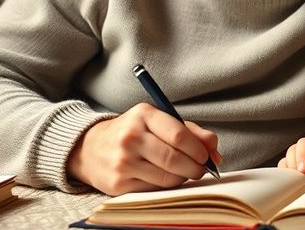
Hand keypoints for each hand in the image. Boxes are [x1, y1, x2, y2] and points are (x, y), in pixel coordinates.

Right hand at [67, 103, 220, 195]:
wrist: (90, 148)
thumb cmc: (132, 132)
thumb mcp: (158, 121)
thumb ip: (190, 131)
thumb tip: (214, 150)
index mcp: (143, 115)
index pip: (179, 135)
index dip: (199, 150)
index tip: (206, 156)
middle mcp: (130, 137)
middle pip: (174, 159)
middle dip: (195, 167)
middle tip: (201, 169)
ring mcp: (123, 162)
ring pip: (167, 178)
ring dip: (182, 178)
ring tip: (183, 172)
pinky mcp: (118, 184)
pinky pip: (154, 190)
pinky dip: (166, 187)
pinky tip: (165, 178)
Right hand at [277, 130, 304, 174]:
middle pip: (303, 142)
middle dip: (302, 156)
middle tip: (304, 170)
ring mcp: (301, 148)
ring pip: (292, 150)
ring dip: (293, 163)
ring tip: (298, 176)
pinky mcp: (292, 159)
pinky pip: (284, 161)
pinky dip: (286, 170)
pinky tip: (291, 178)